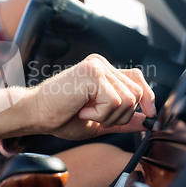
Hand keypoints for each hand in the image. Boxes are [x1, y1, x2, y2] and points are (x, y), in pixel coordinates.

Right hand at [30, 54, 155, 140]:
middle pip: (137, 93)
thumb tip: (146, 122)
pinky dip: (100, 114)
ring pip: (128, 99)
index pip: (137, 78)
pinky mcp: (93, 73)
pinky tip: (82, 109)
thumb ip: (122, 120)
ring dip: (109, 115)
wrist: (36, 114)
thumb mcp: (99, 121)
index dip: (148, 97)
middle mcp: (101, 64)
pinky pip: (114, 102)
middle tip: (95, 116)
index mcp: (102, 71)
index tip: (150, 115)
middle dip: (121, 115)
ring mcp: (97, 66)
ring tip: (86, 112)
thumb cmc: (60, 116)